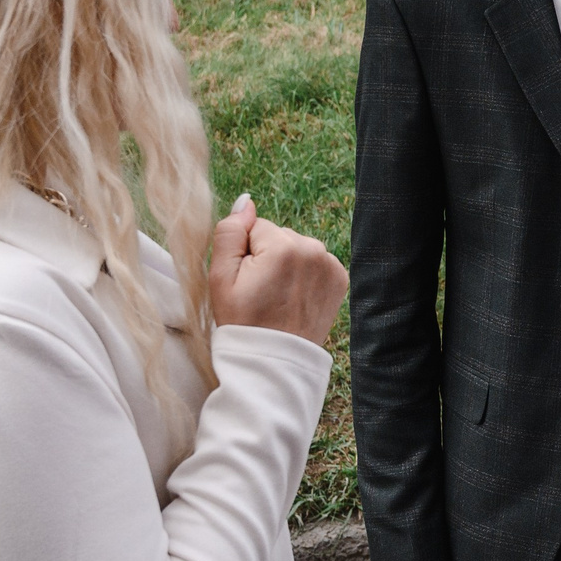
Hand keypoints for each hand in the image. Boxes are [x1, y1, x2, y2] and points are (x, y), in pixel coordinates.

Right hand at [210, 193, 346, 344]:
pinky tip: (295, 298)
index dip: (245, 254)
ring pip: (296, 249)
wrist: (274, 359)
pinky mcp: (339, 278)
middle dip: (268, 256)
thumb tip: (245, 201)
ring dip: (287, 265)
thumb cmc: (243, 322)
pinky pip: (314, 263)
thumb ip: (229, 233)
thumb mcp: (220, 277)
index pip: (255, 228)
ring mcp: (330, 264)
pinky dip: (304, 276)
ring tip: (278, 297)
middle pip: (278, 237)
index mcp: (284, 246)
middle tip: (262, 292)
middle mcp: (314, 248)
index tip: (247, 281)